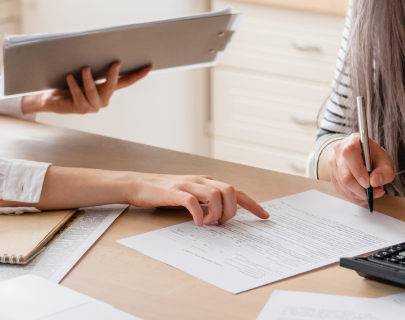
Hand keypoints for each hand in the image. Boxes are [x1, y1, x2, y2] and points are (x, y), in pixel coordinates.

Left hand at [22, 61, 151, 114]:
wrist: (51, 99)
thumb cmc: (68, 83)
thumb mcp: (82, 72)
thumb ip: (92, 65)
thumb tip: (97, 46)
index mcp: (107, 90)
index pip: (126, 82)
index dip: (137, 75)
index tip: (149, 66)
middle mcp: (103, 100)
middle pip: (113, 87)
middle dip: (114, 75)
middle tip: (115, 63)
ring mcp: (92, 106)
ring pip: (93, 92)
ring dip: (88, 80)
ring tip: (84, 69)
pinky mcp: (80, 109)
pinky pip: (79, 96)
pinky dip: (74, 86)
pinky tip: (70, 77)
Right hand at [124, 173, 269, 226]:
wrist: (139, 185)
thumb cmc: (166, 193)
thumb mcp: (192, 195)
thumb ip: (207, 202)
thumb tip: (223, 217)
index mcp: (208, 182)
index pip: (237, 191)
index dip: (252, 204)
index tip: (265, 216)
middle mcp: (201, 181)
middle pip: (230, 190)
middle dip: (232, 211)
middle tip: (223, 224)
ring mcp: (188, 185)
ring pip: (215, 194)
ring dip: (217, 213)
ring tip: (209, 224)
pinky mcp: (174, 192)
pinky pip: (192, 201)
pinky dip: (199, 214)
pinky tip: (198, 223)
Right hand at [320, 134, 394, 206]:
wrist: (362, 157)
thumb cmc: (373, 157)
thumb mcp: (384, 160)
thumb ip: (384, 171)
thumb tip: (374, 182)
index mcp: (352, 142)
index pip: (350, 154)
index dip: (358, 171)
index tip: (368, 184)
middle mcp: (339, 152)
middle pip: (345, 175)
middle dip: (361, 189)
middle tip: (375, 192)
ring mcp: (333, 165)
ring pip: (344, 186)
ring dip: (359, 194)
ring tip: (372, 192)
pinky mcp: (333, 177)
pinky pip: (342, 192)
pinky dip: (355, 197)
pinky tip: (363, 194)